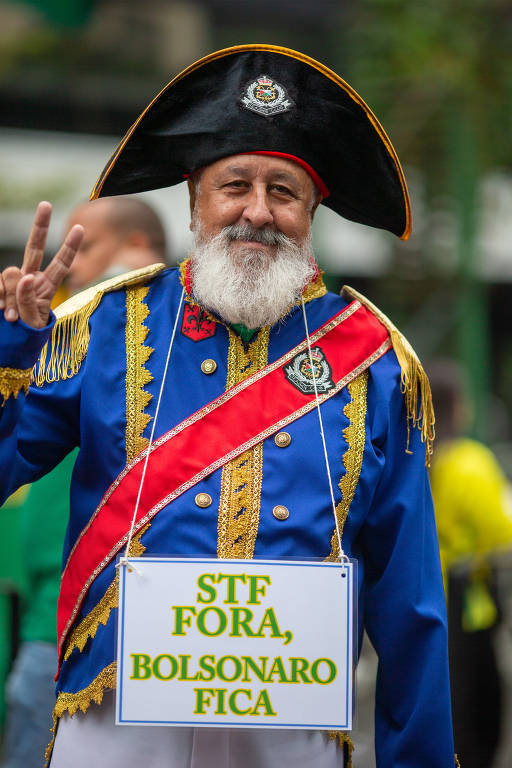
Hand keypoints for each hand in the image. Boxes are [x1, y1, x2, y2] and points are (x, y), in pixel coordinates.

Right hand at [0, 201, 83, 328]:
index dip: (70, 247)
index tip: (80, 227)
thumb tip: (25, 277)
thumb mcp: (33, 322)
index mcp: (47, 288)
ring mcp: (13, 282)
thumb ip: (28, 300)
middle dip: (40, 226)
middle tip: (46, 204)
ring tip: (12, 317)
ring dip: (11, 295)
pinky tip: (2, 311)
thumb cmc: (27, 336)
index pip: (61, 264)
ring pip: (11, 274)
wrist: (8, 344)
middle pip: (34, 248)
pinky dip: (0, 295)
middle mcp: (32, 279)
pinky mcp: (0, 286)